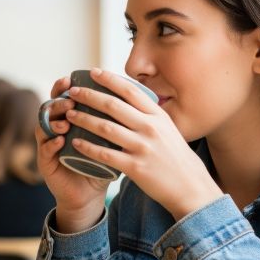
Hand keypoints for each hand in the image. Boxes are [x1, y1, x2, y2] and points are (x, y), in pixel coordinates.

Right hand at [35, 76, 113, 231]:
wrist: (90, 196)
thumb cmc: (103, 166)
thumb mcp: (111, 141)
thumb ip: (117, 121)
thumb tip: (140, 96)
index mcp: (71, 120)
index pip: (65, 96)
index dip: (67, 86)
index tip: (74, 78)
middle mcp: (56, 128)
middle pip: (51, 106)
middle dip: (60, 99)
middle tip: (70, 97)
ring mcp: (48, 144)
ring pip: (44, 125)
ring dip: (54, 120)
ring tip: (66, 119)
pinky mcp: (45, 162)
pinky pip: (44, 148)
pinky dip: (51, 142)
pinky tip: (61, 140)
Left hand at [64, 68, 222, 219]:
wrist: (190, 187)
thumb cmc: (175, 157)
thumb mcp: (168, 129)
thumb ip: (149, 115)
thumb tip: (128, 99)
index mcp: (158, 115)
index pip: (130, 90)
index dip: (109, 79)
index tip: (92, 72)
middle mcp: (150, 128)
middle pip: (113, 105)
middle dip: (89, 96)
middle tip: (72, 92)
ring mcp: (143, 147)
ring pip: (105, 127)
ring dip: (83, 119)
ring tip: (69, 114)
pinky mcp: (135, 167)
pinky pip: (105, 154)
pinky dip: (88, 147)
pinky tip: (75, 143)